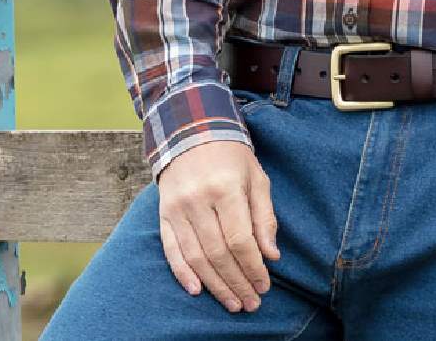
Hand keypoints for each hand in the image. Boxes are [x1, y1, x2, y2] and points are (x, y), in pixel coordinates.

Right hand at [157, 140, 279, 313]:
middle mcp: (198, 200)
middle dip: (237, 282)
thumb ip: (264, 216)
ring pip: (196, 257)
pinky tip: (198, 290)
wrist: (192, 132)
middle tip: (251, 303)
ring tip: (232, 303)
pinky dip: (183, 274)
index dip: (253, 267)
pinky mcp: (164, 214)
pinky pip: (171, 251)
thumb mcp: (256, 177)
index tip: (264, 285)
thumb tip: (271, 255)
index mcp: (225, 188)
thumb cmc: (232, 157)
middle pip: (218, 254)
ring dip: (215, 286)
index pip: (240, 239)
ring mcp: (177, 208)